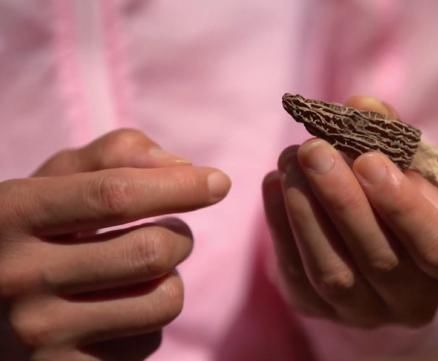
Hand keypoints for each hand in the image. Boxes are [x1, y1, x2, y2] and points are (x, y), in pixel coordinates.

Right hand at [0, 129, 230, 359]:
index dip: (178, 187)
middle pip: (151, 251)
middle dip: (180, 236)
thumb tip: (182, 168)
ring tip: (144, 271)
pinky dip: (150, 320)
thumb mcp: (52, 181)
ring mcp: (39, 335)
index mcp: (11, 215)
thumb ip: (112, 156)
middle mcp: (19, 277)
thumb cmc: (31, 231)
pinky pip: (150, 341)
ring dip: (172, 279)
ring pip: (163, 301)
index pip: (114, 195)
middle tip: (170, 233)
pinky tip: (119, 309)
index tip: (219, 183)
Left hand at [262, 98, 437, 327]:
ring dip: (306, 212)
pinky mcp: (322, 312)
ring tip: (290, 160)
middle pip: (379, 260)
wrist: (376, 234)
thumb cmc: (403, 191)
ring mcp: (368, 315)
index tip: (369, 160)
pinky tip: (274, 184)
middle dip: (341, 200)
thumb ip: (391, 134)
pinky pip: (298, 276)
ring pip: (333, 274)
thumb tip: (361, 107)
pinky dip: (282, 228)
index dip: (404, 207)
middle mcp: (417, 302)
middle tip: (313, 149)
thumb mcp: (411, 163)